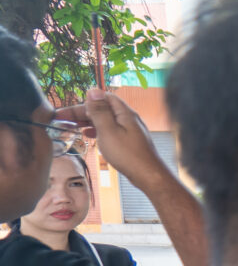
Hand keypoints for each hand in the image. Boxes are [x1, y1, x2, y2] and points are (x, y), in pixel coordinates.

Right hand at [54, 89, 169, 184]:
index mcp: (124, 113)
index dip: (83, 102)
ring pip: (105, 120)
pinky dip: (97, 130)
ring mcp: (129, 130)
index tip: (66, 110)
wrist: (148, 175)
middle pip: (102, 109)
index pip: (102, 98)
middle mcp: (128, 118)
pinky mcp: (128, 140)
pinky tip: (88, 134)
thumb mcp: (108, 130)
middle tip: (62, 119)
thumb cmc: (128, 154)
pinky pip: (109, 130)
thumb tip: (93, 90)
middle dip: (82, 112)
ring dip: (87, 121)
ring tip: (70, 126)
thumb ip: (100, 111)